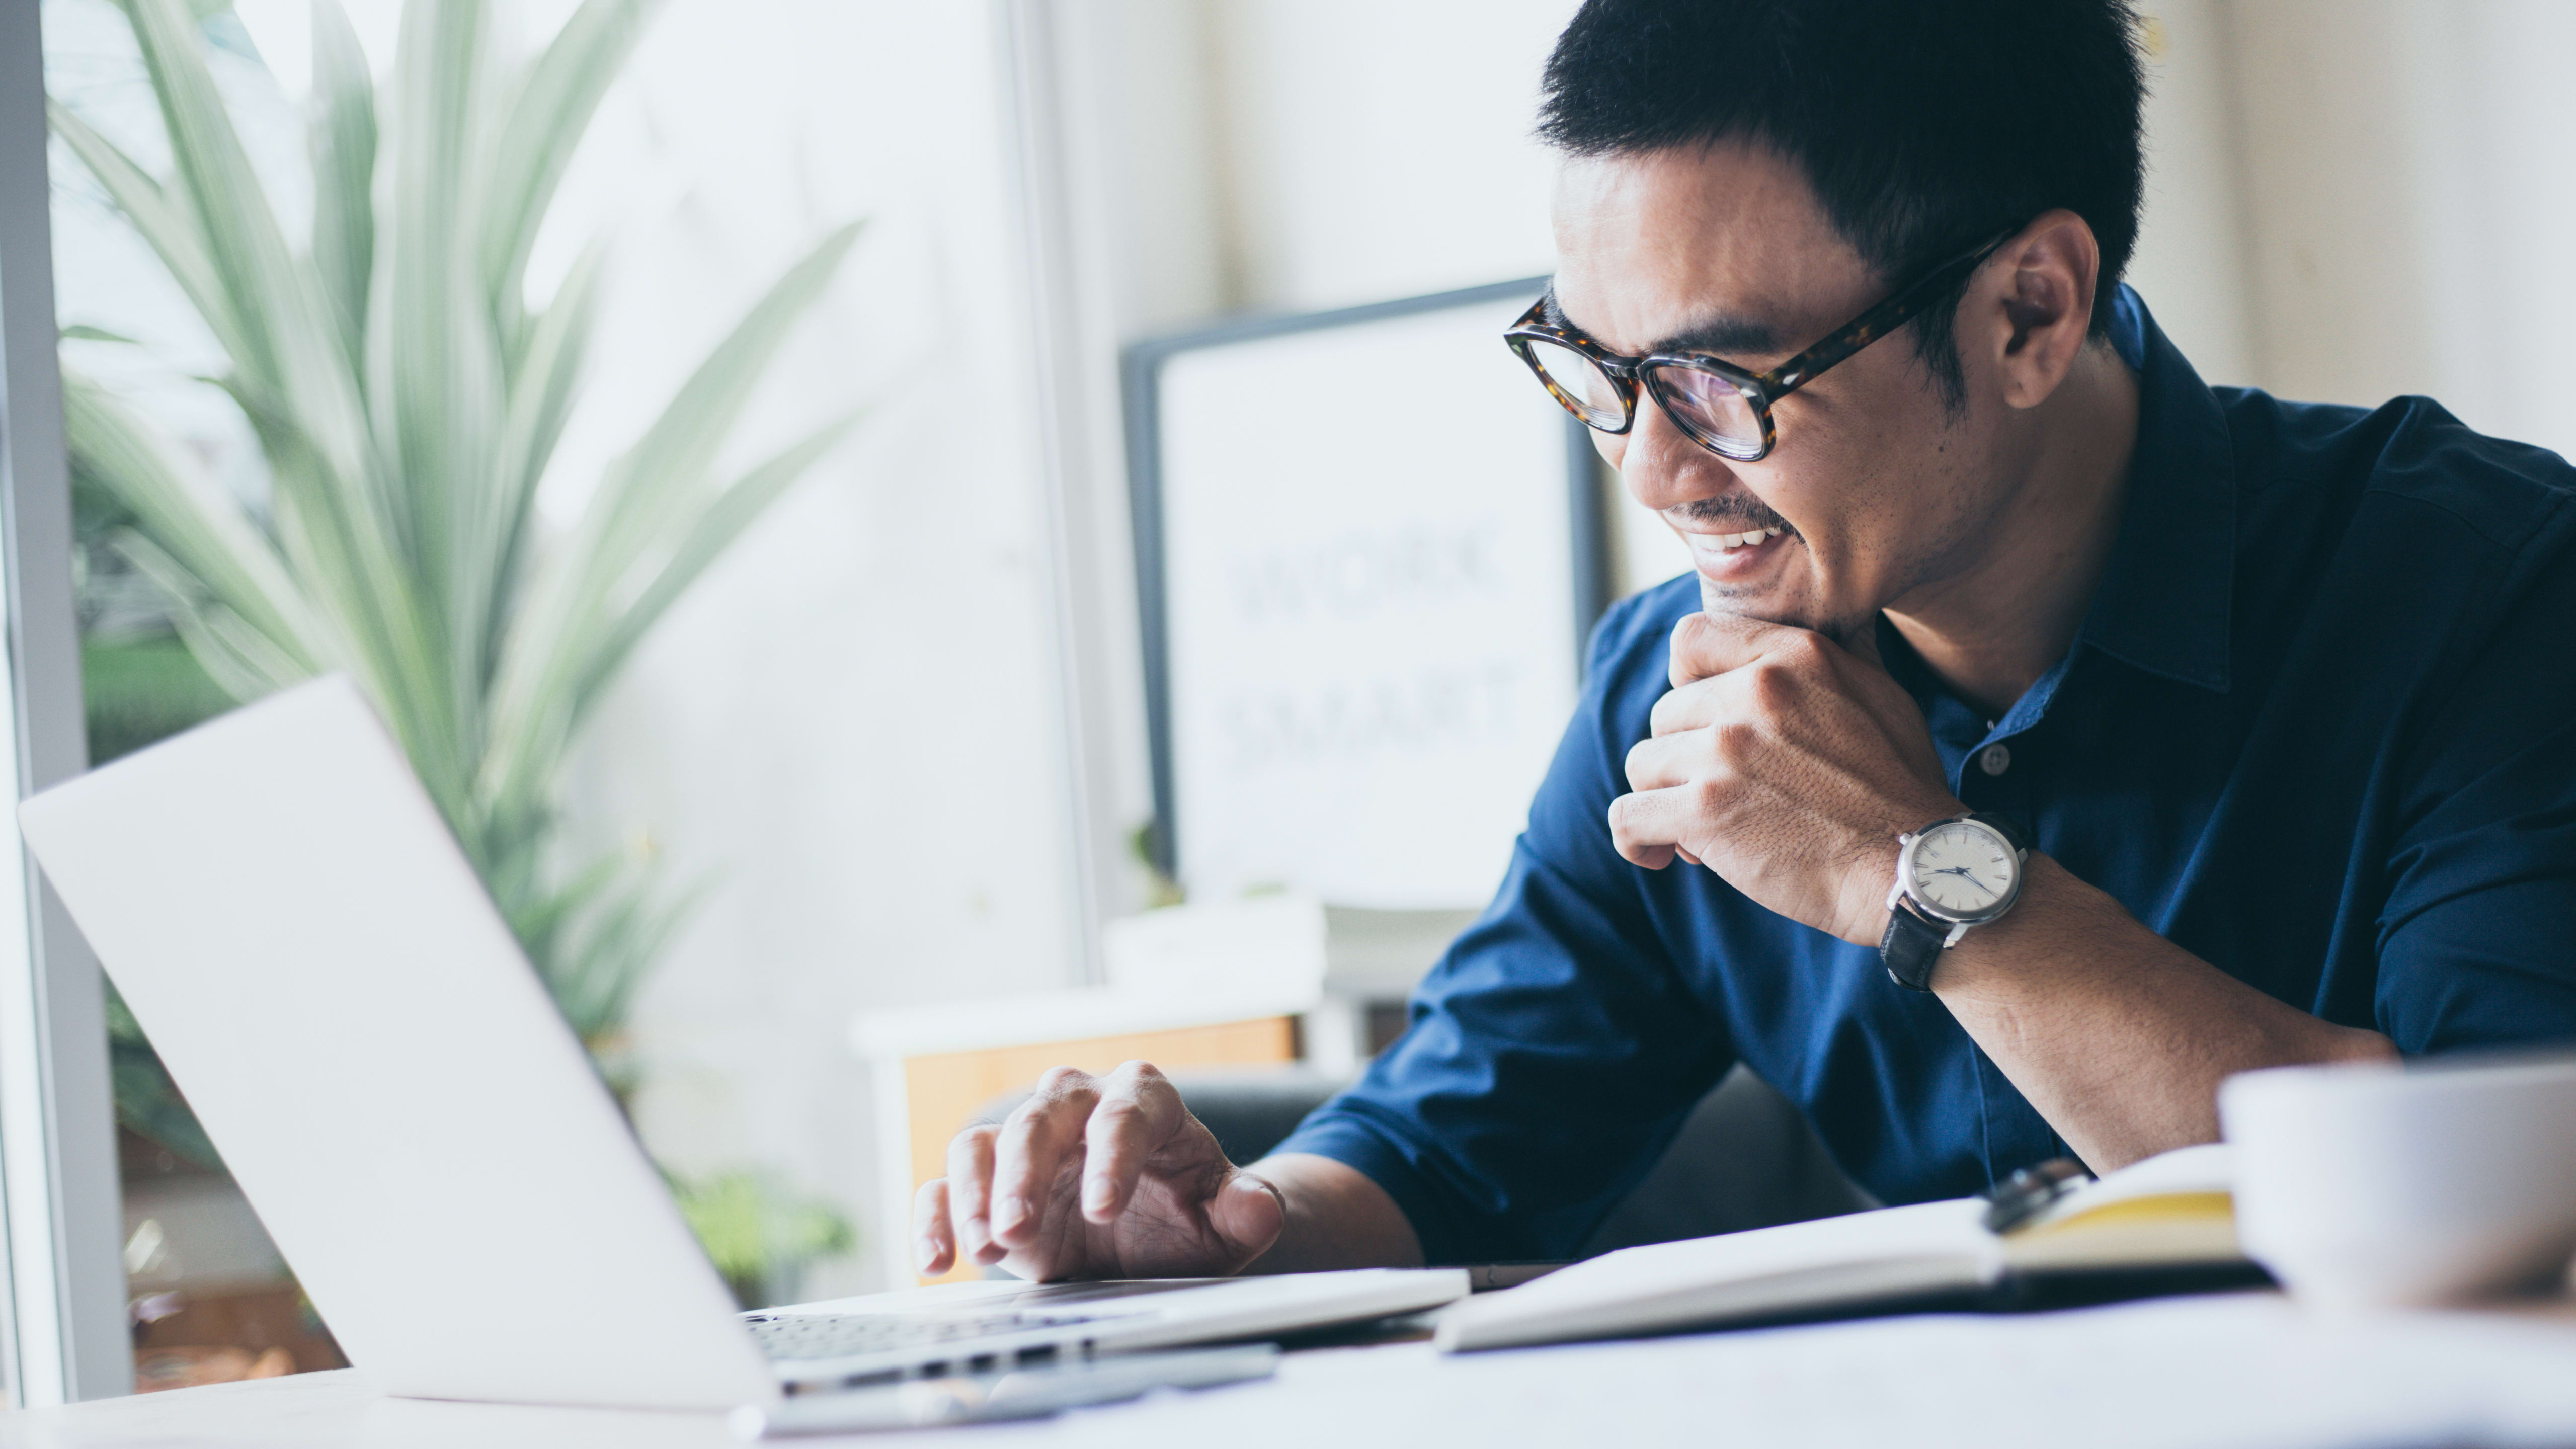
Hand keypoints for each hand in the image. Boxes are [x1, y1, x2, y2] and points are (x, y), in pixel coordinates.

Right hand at [912, 1061, 1284, 1281]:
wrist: (1156, 1235)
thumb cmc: (1192, 1215)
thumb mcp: (1226, 1219)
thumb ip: (1246, 1209)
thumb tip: (1260, 1207)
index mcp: (1144, 1100)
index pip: (1126, 1114)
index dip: (1112, 1158)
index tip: (1104, 1212)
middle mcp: (1079, 1106)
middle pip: (1041, 1117)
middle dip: (1025, 1173)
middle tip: (1018, 1233)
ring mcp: (1029, 1141)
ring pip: (985, 1142)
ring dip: (975, 1195)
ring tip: (985, 1251)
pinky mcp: (989, 1181)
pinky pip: (946, 1183)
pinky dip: (935, 1217)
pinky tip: (937, 1263)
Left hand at [1610, 612, 1958, 943]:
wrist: (1915, 868)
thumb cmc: (1900, 790)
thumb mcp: (1875, 695)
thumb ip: (1812, 667)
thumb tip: (1764, 656)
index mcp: (1794, 656)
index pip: (1691, 639)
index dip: (1687, 683)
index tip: (1705, 722)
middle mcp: (1755, 692)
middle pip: (1665, 714)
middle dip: (1685, 756)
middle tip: (1726, 796)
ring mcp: (1725, 751)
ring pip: (1643, 763)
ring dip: (1667, 797)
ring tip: (1709, 830)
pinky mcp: (1705, 811)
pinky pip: (1627, 816)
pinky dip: (1635, 838)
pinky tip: (1659, 853)